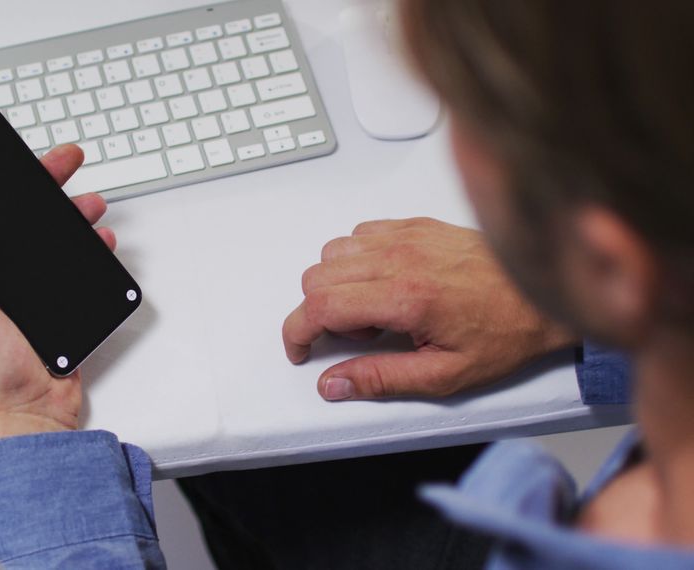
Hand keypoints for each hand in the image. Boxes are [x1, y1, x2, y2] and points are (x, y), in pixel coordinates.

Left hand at [0, 145, 114, 444]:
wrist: (31, 412)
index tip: (2, 156)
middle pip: (16, 216)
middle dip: (42, 186)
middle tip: (64, 163)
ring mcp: (26, 287)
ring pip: (50, 235)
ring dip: (71, 213)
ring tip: (88, 203)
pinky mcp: (56, 299)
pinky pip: (74, 263)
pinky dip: (90, 247)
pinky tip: (98, 240)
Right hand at [282, 217, 575, 400]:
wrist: (547, 294)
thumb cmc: (505, 333)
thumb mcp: (445, 375)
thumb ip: (381, 379)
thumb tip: (333, 383)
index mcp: (405, 298)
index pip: (319, 305)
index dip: (297, 332)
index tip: (300, 350)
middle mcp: (400, 258)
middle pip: (317, 277)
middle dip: (318, 313)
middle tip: (357, 337)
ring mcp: (407, 236)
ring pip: (333, 251)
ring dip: (337, 284)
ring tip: (374, 310)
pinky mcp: (416, 225)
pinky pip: (361, 233)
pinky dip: (357, 258)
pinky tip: (385, 282)